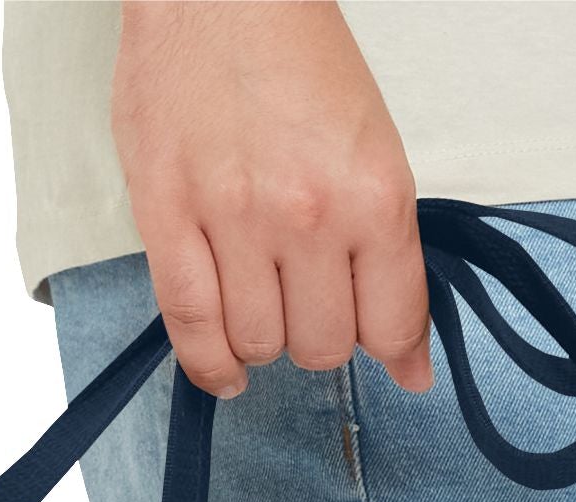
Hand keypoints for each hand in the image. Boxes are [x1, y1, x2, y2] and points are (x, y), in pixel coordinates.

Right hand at [110, 0, 429, 398]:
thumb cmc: (295, 58)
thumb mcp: (373, 146)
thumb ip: (389, 253)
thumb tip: (407, 359)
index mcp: (373, 192)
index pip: (393, 321)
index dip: (394, 350)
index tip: (391, 356)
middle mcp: (308, 215)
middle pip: (323, 345)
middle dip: (321, 336)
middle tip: (310, 302)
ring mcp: (233, 221)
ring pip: (260, 344)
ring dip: (265, 340)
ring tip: (262, 304)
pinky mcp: (167, 220)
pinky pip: (192, 327)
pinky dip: (212, 365)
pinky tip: (227, 369)